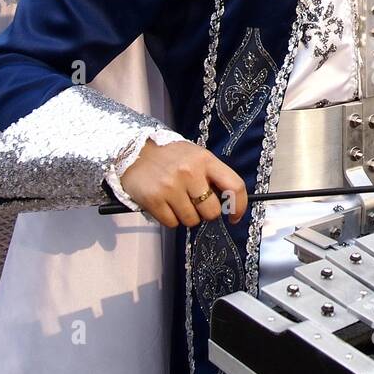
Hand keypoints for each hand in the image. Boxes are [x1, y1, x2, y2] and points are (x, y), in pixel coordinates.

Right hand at [118, 139, 247, 228]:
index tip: (235, 217)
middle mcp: (190, 173)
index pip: (235, 186)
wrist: (133, 150)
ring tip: (177, 201)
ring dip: (186, 217)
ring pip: (191, 220)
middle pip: (212, 211)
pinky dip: (170, 218)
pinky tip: (165, 204)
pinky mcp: (153, 199)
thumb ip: (212, 176)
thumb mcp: (196, 157)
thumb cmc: (171, 156)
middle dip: (206, 214)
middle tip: (196, 205)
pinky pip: (171, 223)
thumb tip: (228, 202)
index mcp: (206, 160)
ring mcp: (171, 187)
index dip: (239, 206)